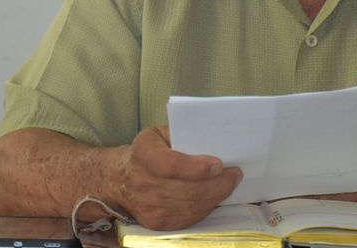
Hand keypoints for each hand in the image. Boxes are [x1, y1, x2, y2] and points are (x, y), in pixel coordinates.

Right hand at [110, 126, 241, 229]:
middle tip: (235, 174)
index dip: (197, 167)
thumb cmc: (147, 151)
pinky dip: (205, 207)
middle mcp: (144, 183)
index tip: (219, 164)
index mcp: (144, 155)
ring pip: (191, 206)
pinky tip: (214, 196)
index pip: (171, 165)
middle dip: (217, 184)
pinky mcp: (157, 222)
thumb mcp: (158, 133)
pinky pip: (188, 218)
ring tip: (229, 183)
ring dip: (216, 196)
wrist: (121, 180)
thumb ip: (181, 134)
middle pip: (187, 190)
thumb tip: (211, 140)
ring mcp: (150, 207)